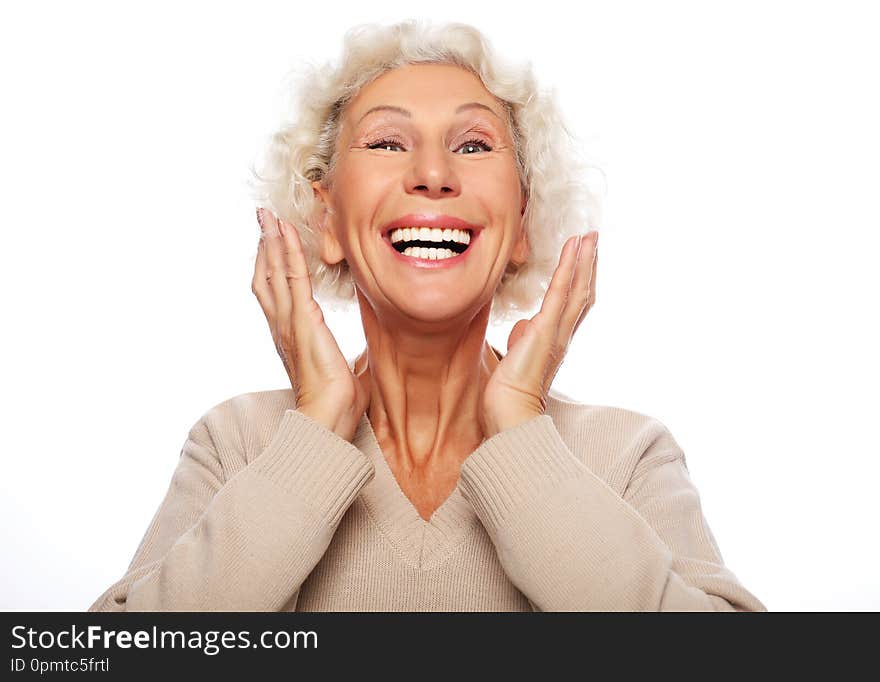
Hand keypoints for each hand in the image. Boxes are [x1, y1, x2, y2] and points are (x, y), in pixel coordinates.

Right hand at [252, 208, 368, 441]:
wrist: (330, 417)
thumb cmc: (338, 402)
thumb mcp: (348, 369)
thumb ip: (351, 355)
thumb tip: (365, 352)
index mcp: (291, 335)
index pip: (276, 292)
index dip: (271, 265)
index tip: (272, 242)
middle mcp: (283, 325)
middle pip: (266, 275)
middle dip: (265, 244)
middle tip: (262, 217)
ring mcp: (289, 320)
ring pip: (274, 270)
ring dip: (271, 239)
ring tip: (267, 215)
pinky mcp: (303, 318)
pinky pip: (292, 276)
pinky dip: (287, 250)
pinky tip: (285, 230)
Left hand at [480, 231, 597, 437]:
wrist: (509, 413)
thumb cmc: (507, 393)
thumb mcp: (514, 358)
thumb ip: (522, 340)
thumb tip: (523, 327)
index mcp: (554, 342)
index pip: (571, 306)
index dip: (578, 281)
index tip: (581, 259)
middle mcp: (562, 335)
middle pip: (581, 293)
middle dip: (588, 265)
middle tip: (593, 239)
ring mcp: (557, 332)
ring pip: (577, 289)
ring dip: (584, 260)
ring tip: (589, 236)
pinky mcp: (547, 329)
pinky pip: (561, 293)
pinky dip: (569, 268)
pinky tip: (574, 247)